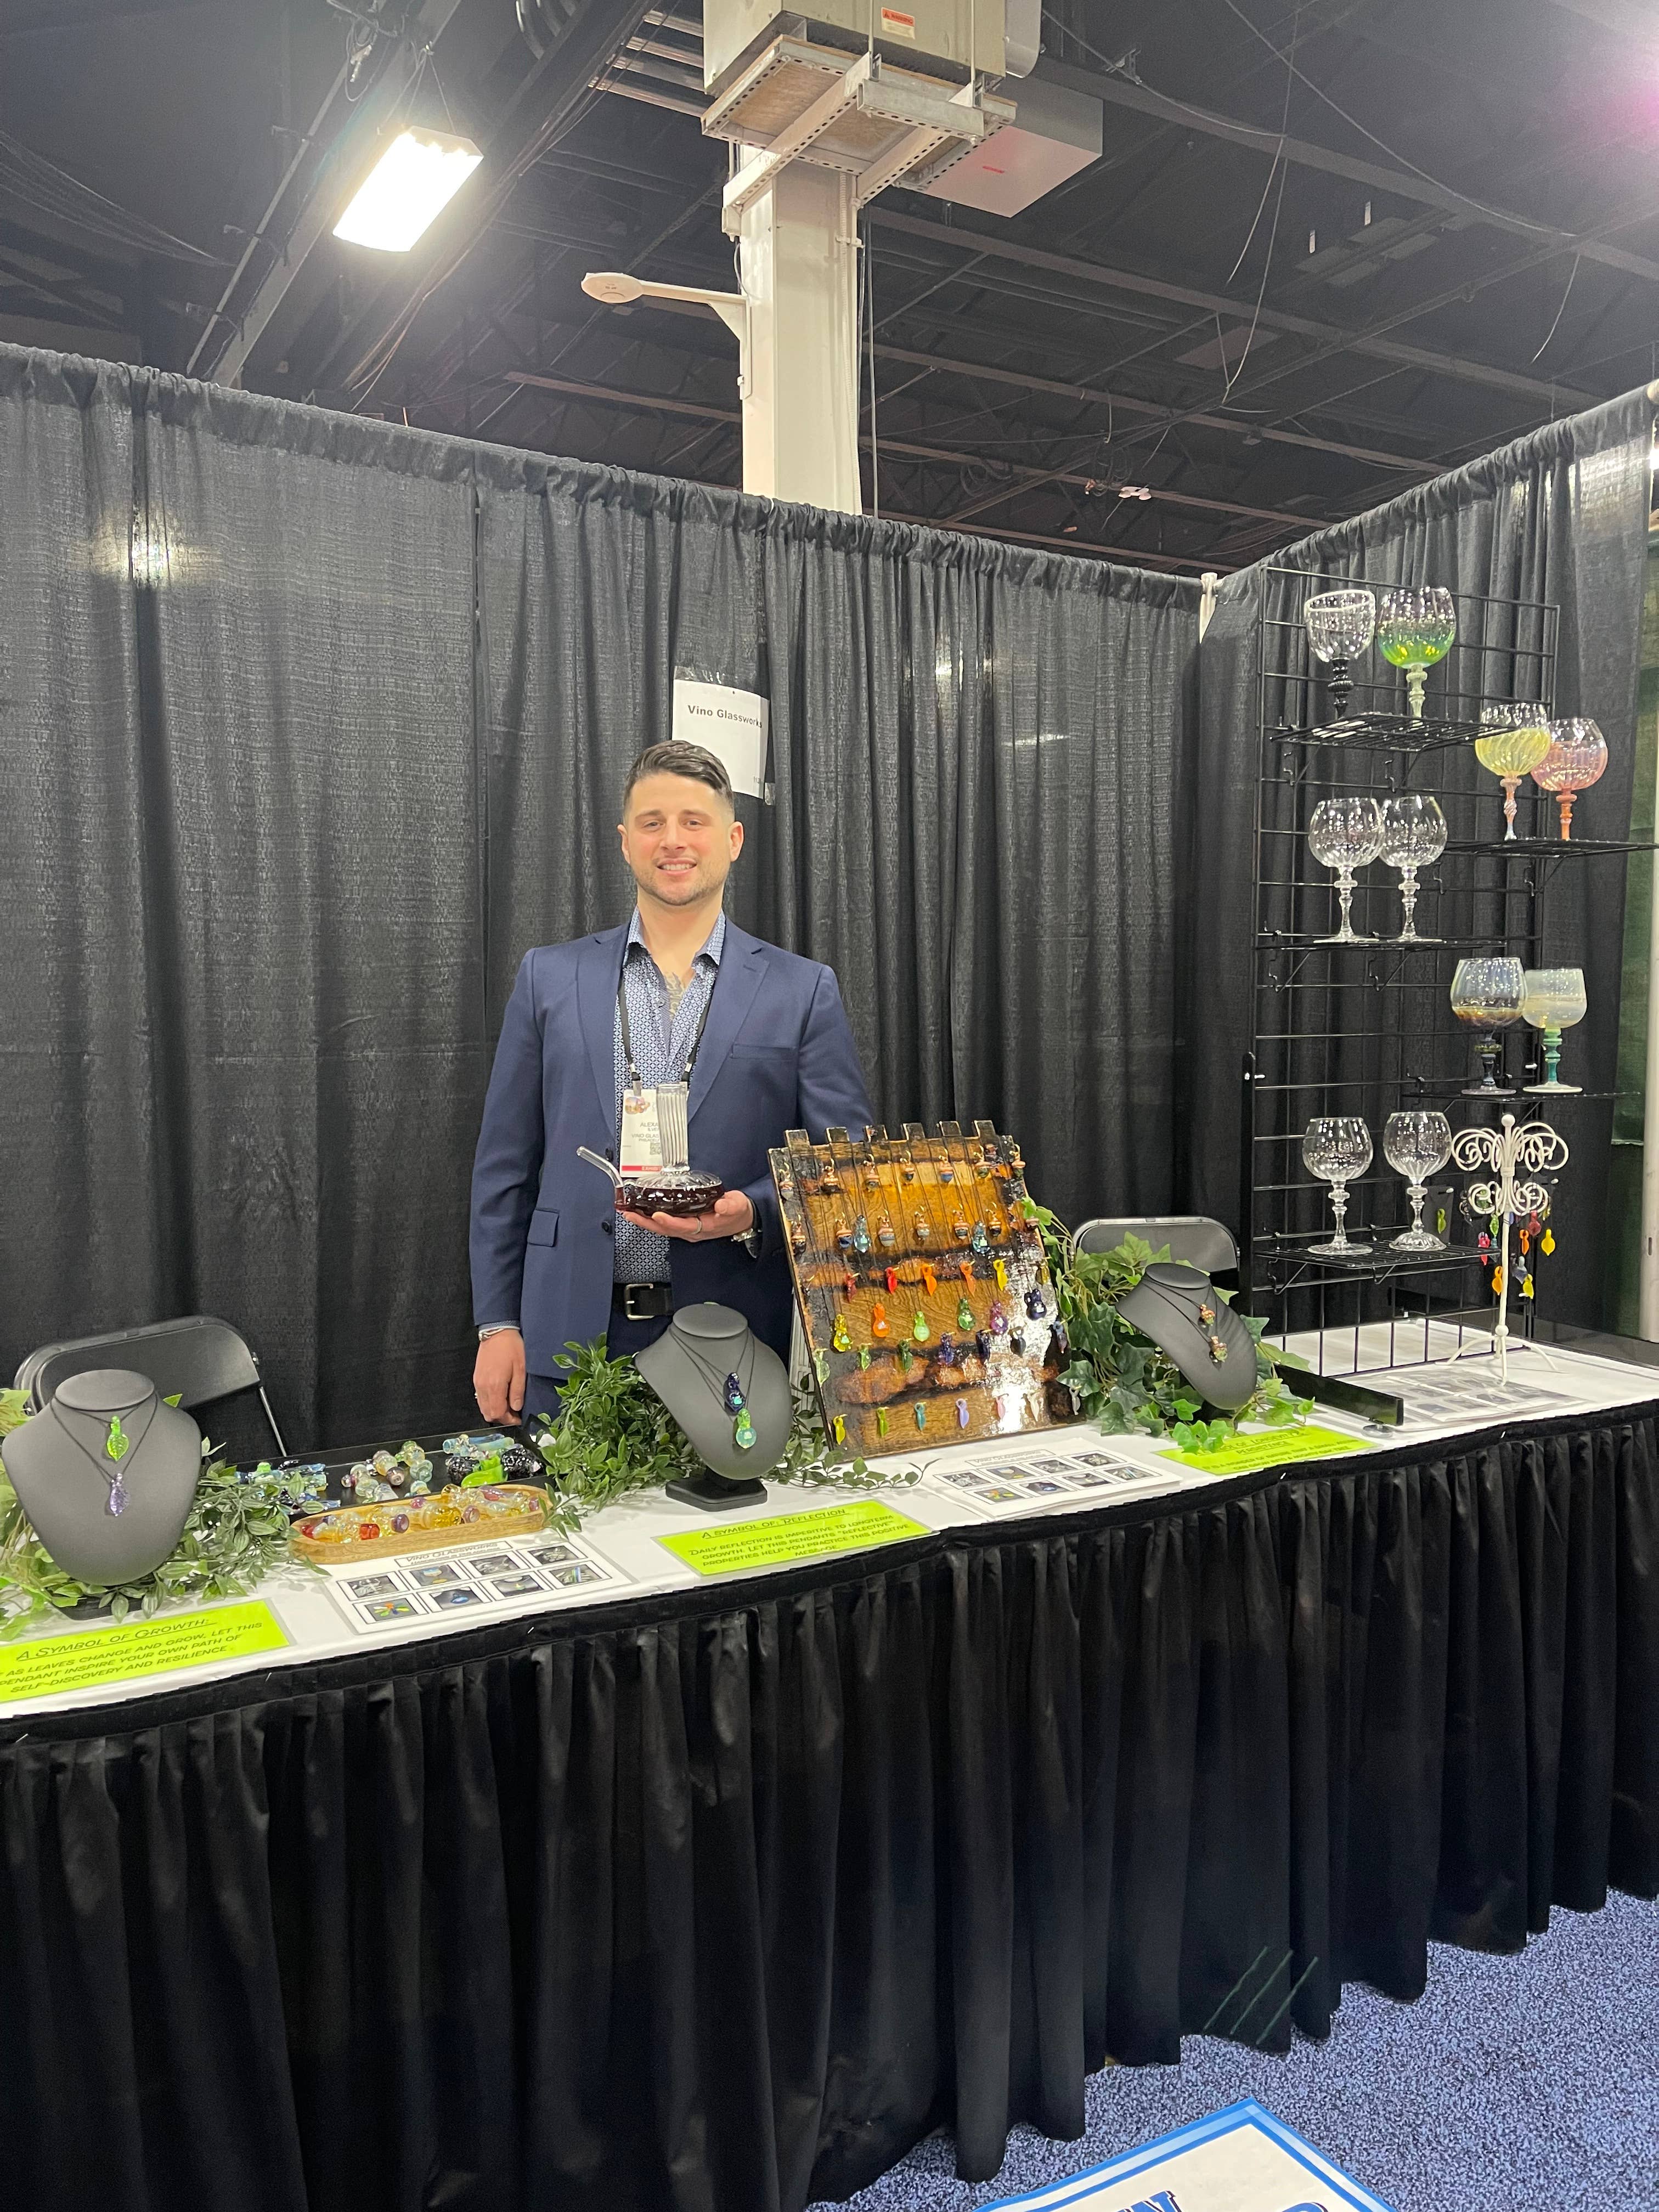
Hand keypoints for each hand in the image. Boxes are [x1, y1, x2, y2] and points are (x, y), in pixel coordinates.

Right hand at [474, 1328, 524, 1422]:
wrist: (497, 1331)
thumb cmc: (511, 1347)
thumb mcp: (521, 1369)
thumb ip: (517, 1391)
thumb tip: (516, 1408)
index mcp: (495, 1386)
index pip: (497, 1413)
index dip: (508, 1420)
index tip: (518, 1419)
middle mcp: (483, 1387)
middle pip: (488, 1413)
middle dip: (502, 1418)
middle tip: (514, 1414)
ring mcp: (478, 1383)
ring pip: (483, 1407)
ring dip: (495, 1411)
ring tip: (508, 1406)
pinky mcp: (476, 1378)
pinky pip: (480, 1398)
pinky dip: (489, 1403)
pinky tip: (500, 1397)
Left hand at [616, 1190, 755, 1242]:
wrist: (741, 1218)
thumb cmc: (737, 1212)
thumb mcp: (738, 1206)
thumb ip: (730, 1206)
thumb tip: (721, 1205)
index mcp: (704, 1227)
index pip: (683, 1226)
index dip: (669, 1222)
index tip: (657, 1214)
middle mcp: (692, 1231)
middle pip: (666, 1230)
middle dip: (646, 1223)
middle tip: (630, 1214)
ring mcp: (687, 1229)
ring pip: (662, 1228)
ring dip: (645, 1222)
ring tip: (629, 1213)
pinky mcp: (684, 1224)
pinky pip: (664, 1224)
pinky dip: (650, 1219)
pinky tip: (641, 1213)